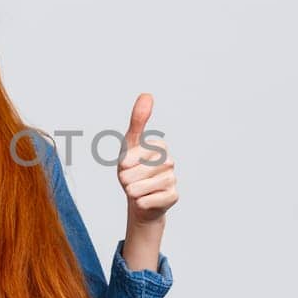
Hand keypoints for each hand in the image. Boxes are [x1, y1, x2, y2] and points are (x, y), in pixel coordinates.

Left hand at [118, 93, 177, 224]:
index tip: (124, 166)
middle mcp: (170, 161)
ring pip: (143, 187)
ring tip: (135, 189)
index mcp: (159, 146)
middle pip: (140, 171)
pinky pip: (148, 201)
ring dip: (132, 190)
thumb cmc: (131, 169)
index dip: (127, 162)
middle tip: (129, 180)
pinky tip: (144, 200)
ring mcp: (173, 179)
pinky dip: (140, 202)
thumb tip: (147, 94)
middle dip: (127, 178)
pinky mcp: (173, 197)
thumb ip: (138, 120)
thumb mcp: (130, 144)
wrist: (137, 198)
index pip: (138, 154)